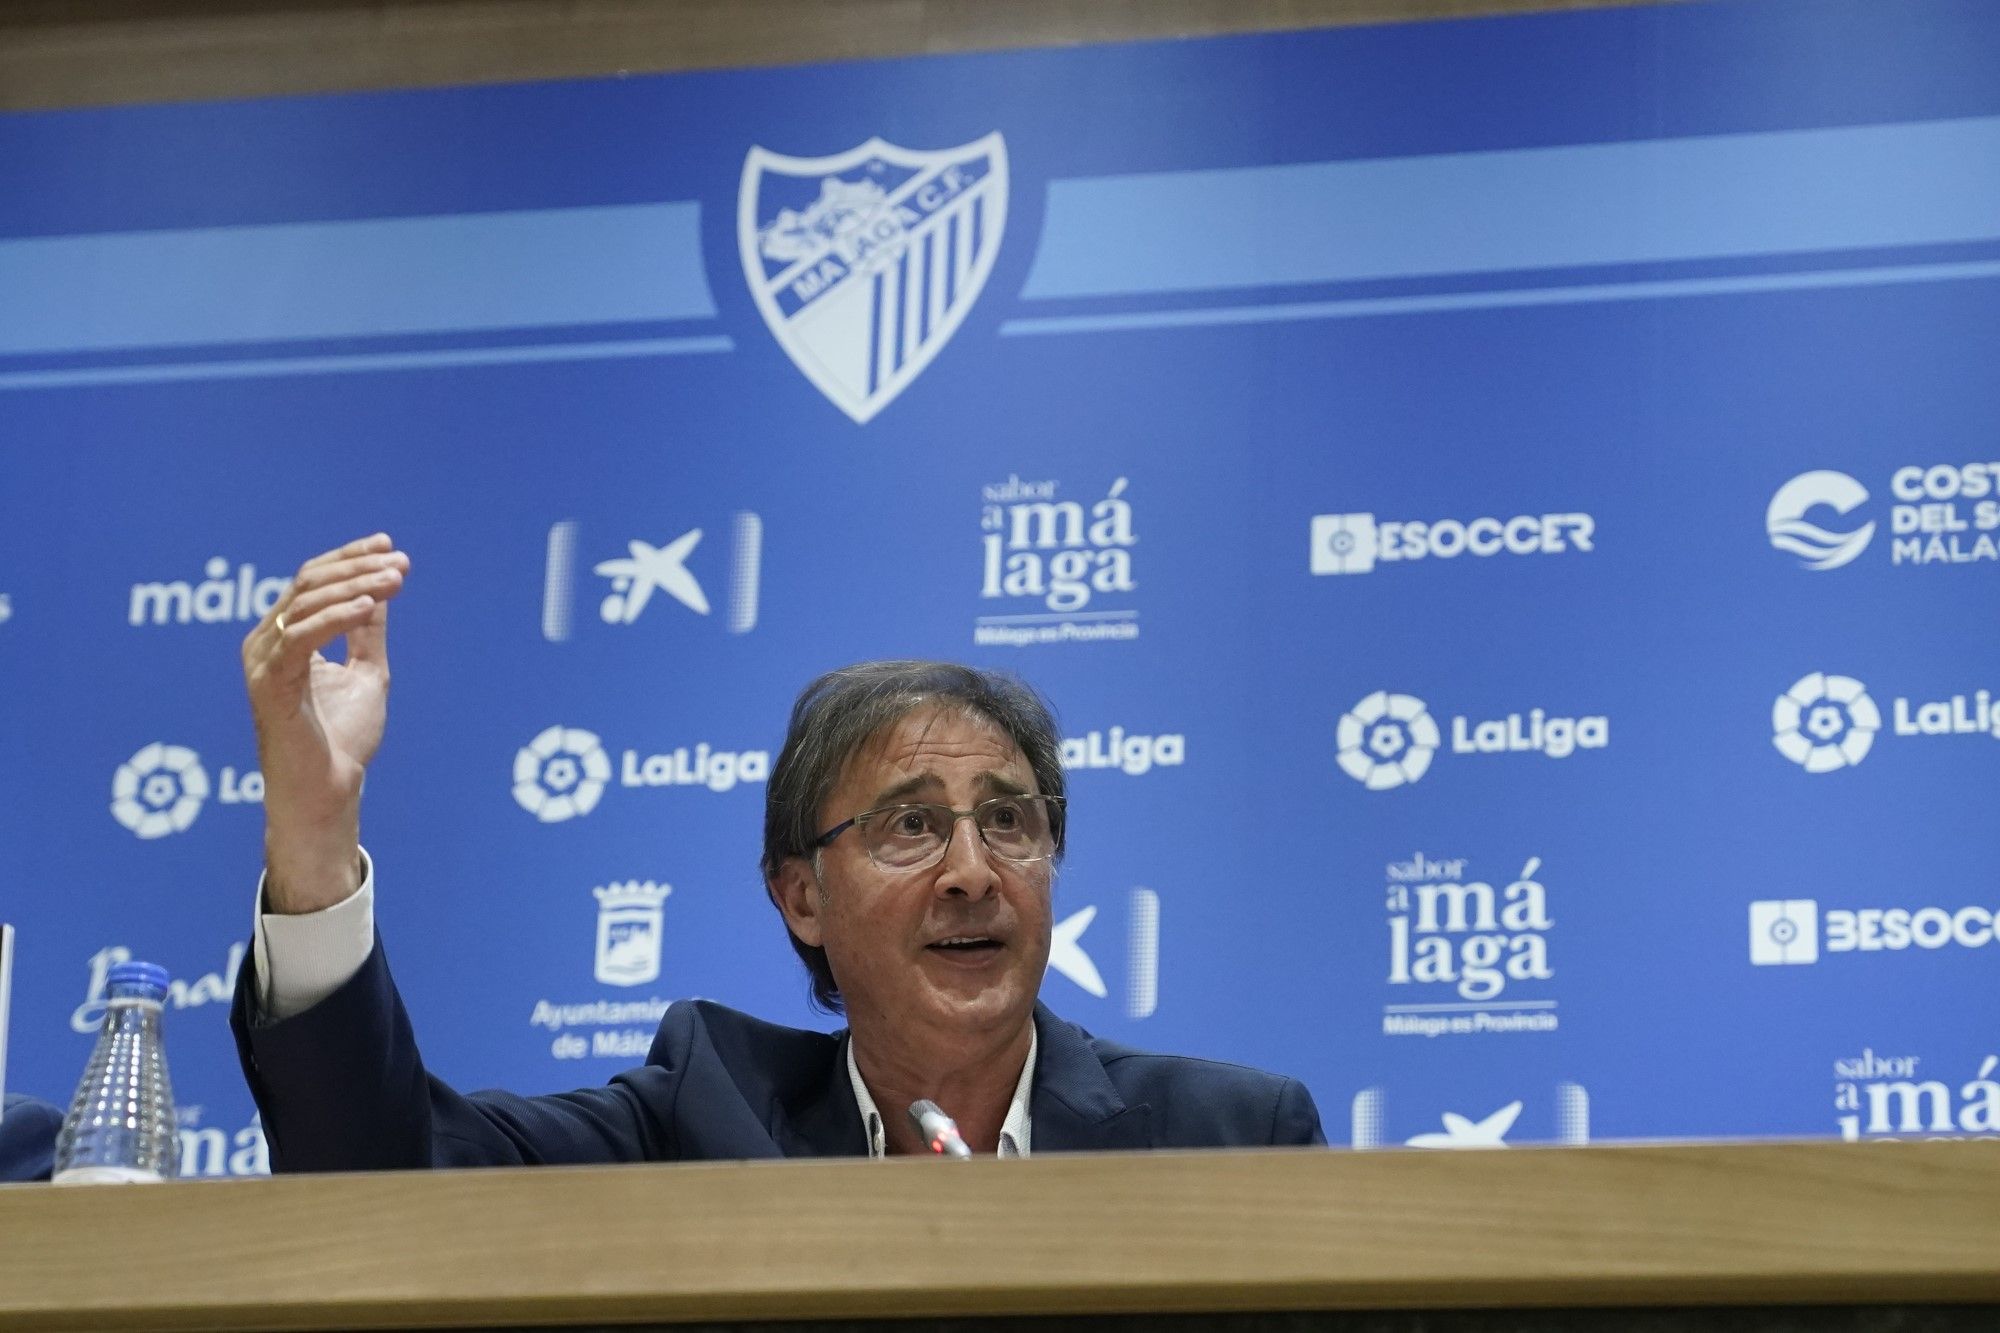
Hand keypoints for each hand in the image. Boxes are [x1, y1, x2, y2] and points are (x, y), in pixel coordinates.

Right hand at [242, 534, 409, 912]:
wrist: (329, 791)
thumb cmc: (343, 739)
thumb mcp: (366, 672)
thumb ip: (366, 632)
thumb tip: (381, 589)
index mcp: (285, 637)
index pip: (313, 580)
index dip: (350, 557)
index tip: (391, 545)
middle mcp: (266, 642)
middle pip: (309, 583)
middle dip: (357, 567)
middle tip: (400, 562)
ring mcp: (263, 662)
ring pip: (305, 602)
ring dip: (355, 586)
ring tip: (396, 579)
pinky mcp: (269, 683)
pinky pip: (301, 638)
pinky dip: (336, 618)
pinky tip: (369, 606)